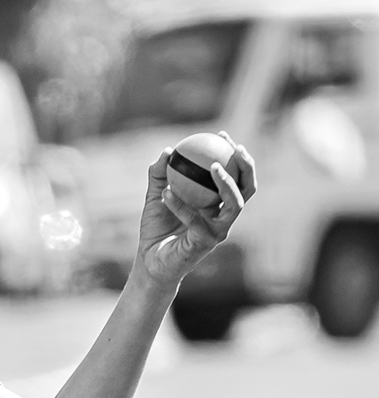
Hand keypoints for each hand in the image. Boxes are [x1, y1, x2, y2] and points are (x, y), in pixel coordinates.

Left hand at [134, 133, 256, 293]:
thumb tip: (168, 151)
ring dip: (227, 183)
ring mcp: (217, 232)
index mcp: (217, 203)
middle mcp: (223, 217)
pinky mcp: (204, 245)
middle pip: (247, 188)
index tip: (221, 135)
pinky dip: (179, 205)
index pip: (235, 176)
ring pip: (234, 204)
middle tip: (235, 148)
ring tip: (213, 166)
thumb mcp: (156, 195)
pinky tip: (166, 193)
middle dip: (247, 166)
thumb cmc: (156, 228)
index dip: (234, 154)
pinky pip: (195, 221)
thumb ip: (159, 174)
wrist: (149, 262)